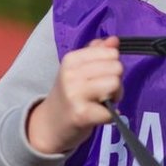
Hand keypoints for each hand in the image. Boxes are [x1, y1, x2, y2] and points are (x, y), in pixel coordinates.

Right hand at [27, 37, 123, 154]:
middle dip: (116, 81)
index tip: (102, 76)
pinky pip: (111, 111)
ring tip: (103, 102)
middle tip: (104, 92)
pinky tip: (99, 116)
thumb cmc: (69, 94)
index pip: (110, 52)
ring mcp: (75, 94)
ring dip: (116, 96)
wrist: (50, 125)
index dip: (113, 65)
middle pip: (116, 67)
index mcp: (71, 59)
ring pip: (115, 84)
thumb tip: (114, 40)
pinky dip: (110, 116)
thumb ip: (97, 53)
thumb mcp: (78, 70)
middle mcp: (71, 74)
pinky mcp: (81, 114)